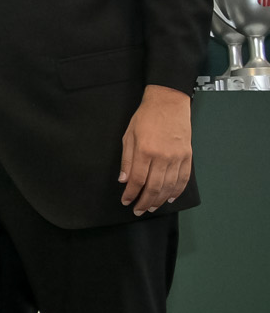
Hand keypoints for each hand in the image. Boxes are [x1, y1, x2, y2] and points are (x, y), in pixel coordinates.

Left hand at [118, 85, 193, 212]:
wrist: (168, 102)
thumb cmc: (146, 117)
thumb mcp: (128, 135)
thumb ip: (127, 159)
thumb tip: (124, 179)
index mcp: (145, 151)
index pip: (137, 180)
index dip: (131, 194)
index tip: (126, 201)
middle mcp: (162, 156)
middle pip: (154, 187)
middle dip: (145, 202)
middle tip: (138, 210)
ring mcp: (177, 157)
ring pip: (169, 186)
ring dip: (160, 199)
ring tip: (152, 207)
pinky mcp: (187, 156)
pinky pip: (183, 178)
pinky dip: (177, 190)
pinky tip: (170, 197)